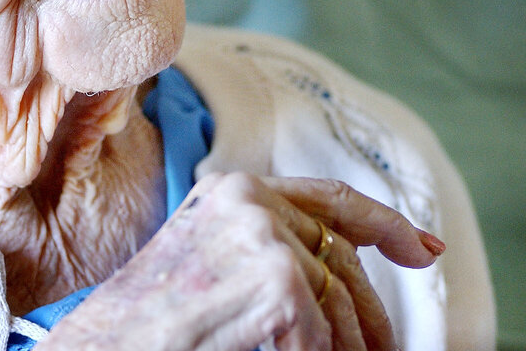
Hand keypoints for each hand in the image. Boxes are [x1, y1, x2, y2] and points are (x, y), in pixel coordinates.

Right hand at [39, 173, 443, 350]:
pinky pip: (324, 337)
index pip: (330, 199)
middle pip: (343, 258)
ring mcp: (267, 238)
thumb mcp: (212, 264)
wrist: (101, 348)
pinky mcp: (278, 284)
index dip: (386, 224)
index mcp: (235, 191)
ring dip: (351, 346)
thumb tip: (341, 277)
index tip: (424, 250)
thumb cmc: (147, 322)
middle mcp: (253, 202)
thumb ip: (270, 250)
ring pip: (342, 303)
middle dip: (371, 312)